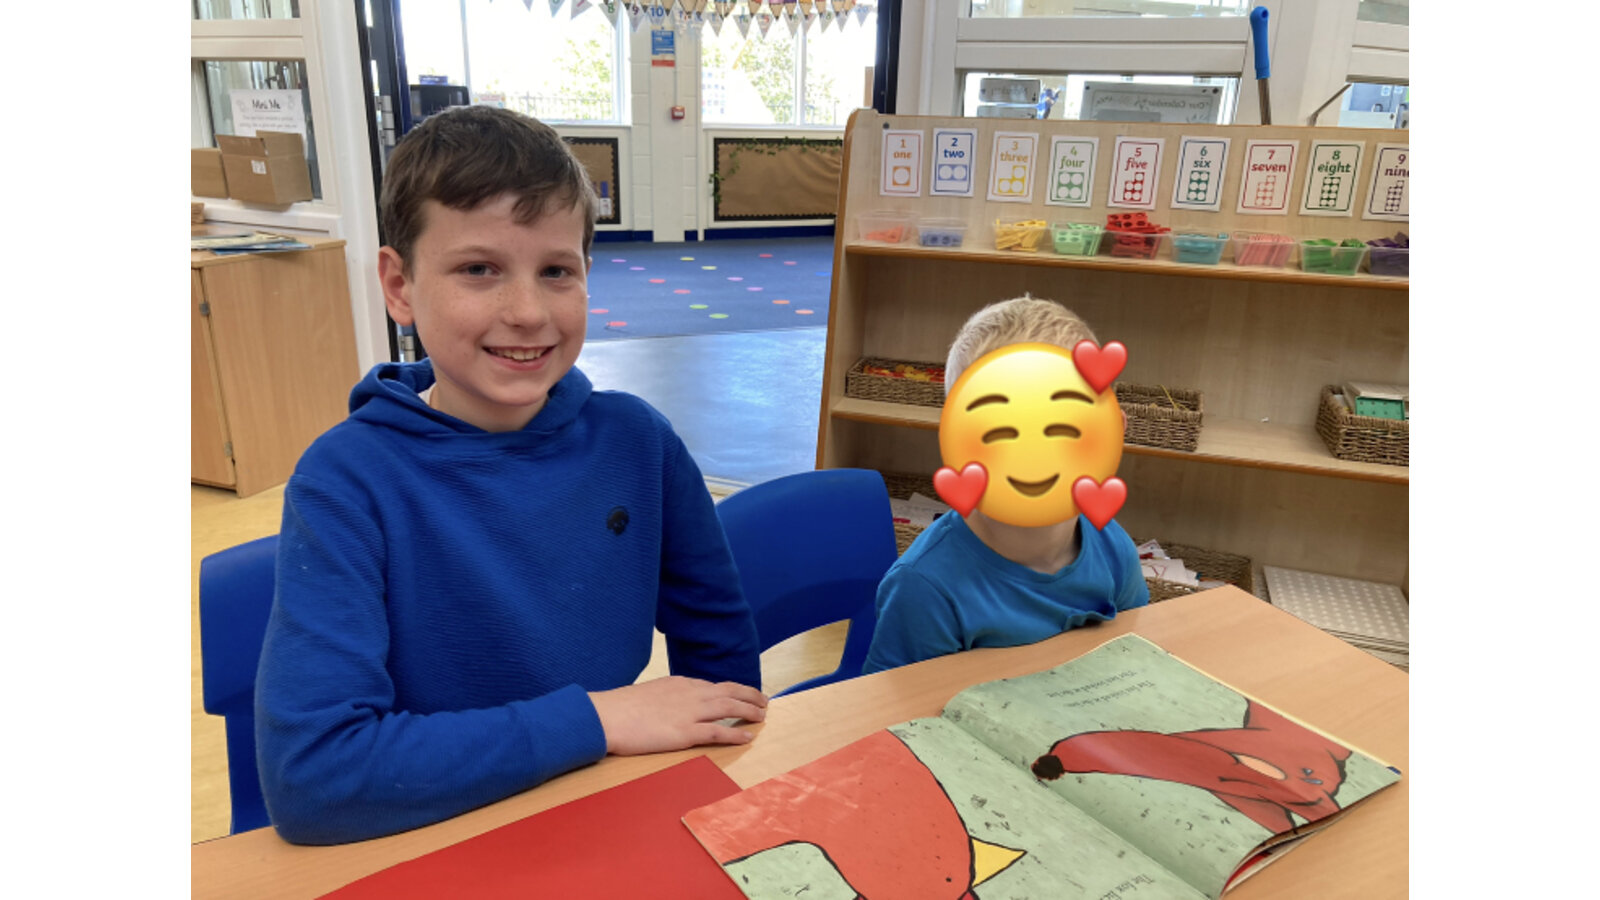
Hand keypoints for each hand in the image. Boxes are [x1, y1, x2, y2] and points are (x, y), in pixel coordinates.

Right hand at [588, 676, 768, 755]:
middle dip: (749, 695)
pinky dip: (736, 733)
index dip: (731, 690)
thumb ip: (663, 698)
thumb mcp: (647, 695)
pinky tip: (748, 737)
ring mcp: (689, 712)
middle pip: (728, 691)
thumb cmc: (619, 708)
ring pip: (729, 707)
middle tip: (764, 701)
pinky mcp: (686, 732)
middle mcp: (689, 693)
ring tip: (762, 716)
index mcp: (679, 683)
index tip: (742, 694)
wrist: (607, 716)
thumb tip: (668, 707)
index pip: (712, 685)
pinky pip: (719, 731)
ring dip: (749, 711)